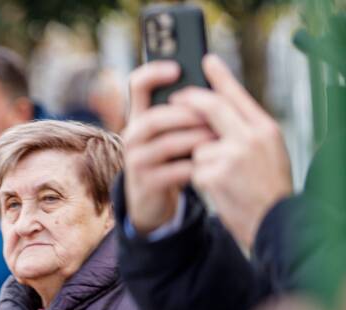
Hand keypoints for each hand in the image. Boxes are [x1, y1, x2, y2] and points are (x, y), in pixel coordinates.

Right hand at [122, 60, 215, 234]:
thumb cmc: (169, 158)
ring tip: (218, 136)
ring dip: (195, 139)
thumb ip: (183, 109)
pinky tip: (211, 163)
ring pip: (165, 144)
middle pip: (153, 118)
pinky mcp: (146, 184)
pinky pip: (172, 171)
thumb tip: (213, 74)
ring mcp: (136, 161)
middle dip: (186, 114)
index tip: (177, 68)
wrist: (152, 199)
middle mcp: (132, 136)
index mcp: (140, 116)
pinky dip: (195, 166)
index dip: (153, 73)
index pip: (137, 85)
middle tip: (213, 114)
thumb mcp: (171, 131)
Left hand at [169, 55, 292, 250]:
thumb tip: (215, 114)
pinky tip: (218, 190)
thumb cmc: (269, 187)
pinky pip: (195, 169)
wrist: (274, 223)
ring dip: (199, 159)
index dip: (220, 77)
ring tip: (221, 177)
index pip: (237, 96)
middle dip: (190, 102)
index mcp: (265, 129)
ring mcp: (231, 155)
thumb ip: (246, 131)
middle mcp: (250, 138)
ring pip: (198, 145)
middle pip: (211, 108)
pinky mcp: (215, 175)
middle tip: (176, 99)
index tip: (207, 62)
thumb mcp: (268, 152)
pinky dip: (200, 179)